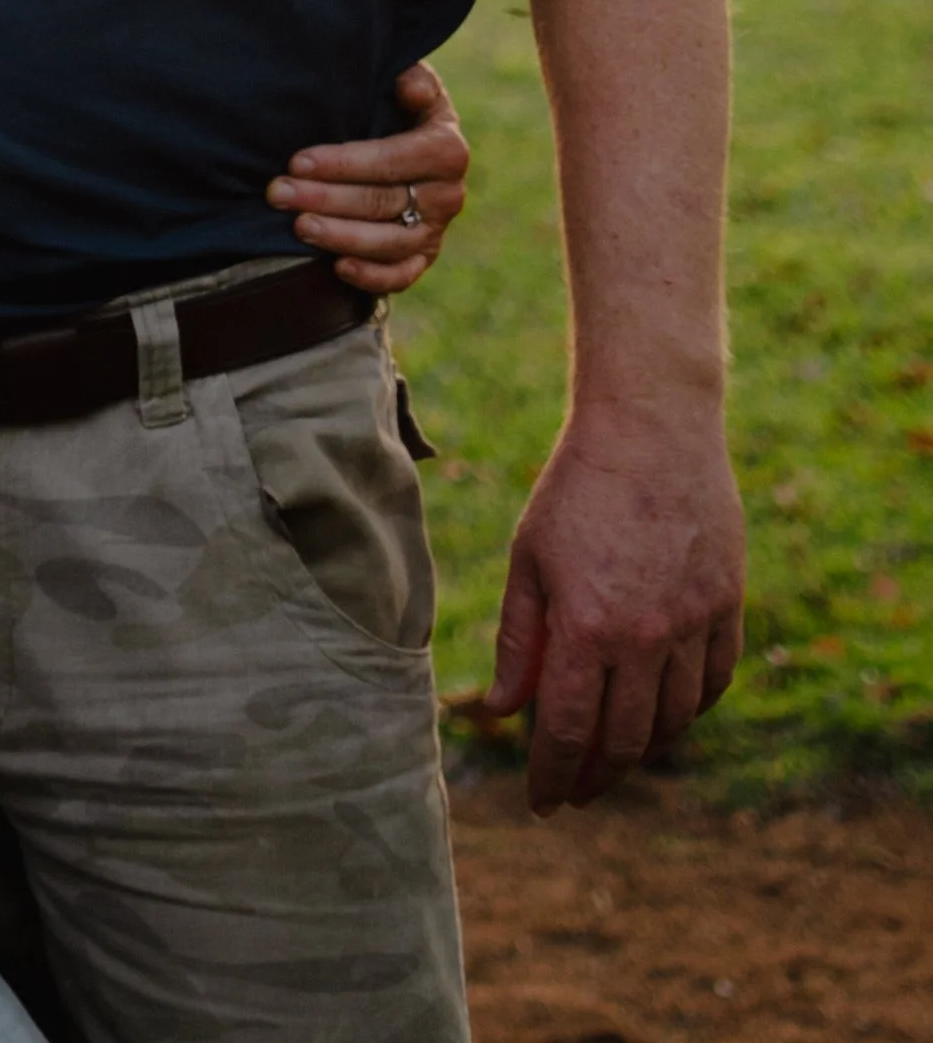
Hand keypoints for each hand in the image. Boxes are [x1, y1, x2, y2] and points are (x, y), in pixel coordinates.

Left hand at [267, 60, 468, 290]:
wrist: (415, 141)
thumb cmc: (401, 106)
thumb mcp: (413, 83)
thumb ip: (416, 81)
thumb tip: (407, 86)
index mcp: (447, 149)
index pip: (391, 160)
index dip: (343, 163)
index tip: (297, 162)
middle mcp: (449, 194)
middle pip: (382, 202)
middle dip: (325, 198)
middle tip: (279, 193)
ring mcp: (438, 230)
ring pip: (389, 242)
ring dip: (340, 236)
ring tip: (299, 227)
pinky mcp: (424, 256)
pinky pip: (402, 275)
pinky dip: (373, 277)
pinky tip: (337, 267)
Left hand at [484, 400, 745, 811]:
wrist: (651, 429)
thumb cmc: (575, 488)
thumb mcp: (529, 557)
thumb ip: (519, 639)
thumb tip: (505, 711)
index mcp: (584, 626)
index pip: (567, 731)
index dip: (552, 776)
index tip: (541, 803)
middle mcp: (644, 637)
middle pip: (624, 741)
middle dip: (595, 778)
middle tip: (576, 794)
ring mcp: (693, 623)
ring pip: (673, 720)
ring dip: (643, 752)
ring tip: (615, 760)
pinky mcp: (727, 606)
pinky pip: (714, 683)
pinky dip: (689, 711)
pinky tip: (665, 716)